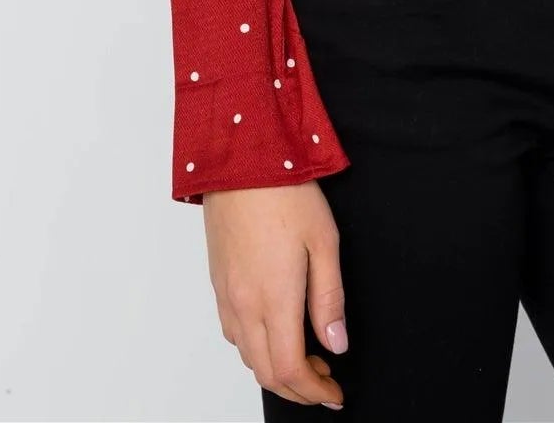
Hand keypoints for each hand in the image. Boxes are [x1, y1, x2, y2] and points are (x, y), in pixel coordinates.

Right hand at [203, 182, 346, 407]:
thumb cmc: (285, 192)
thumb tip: (336, 344)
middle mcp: (244, 304)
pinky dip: (255, 348)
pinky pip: (233, 333)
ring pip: (247, 356)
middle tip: (326, 380)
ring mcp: (226, 294)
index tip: (335, 394)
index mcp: (274, 298)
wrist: (240, 159)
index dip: (315, 392)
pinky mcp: (217, 281)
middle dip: (298, 389)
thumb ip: (329, 298)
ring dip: (276, 369)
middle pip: (266, 372)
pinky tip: (276, 330)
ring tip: (308, 355)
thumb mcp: (324, 240)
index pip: (291, 369)